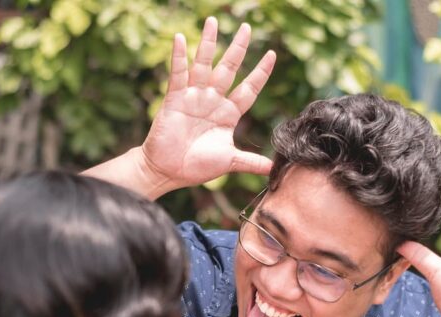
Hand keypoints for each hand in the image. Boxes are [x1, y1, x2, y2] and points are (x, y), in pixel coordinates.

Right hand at [139, 17, 275, 191]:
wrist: (167, 171)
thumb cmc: (196, 167)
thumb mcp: (229, 161)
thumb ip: (250, 162)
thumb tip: (273, 169)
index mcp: (228, 114)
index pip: (249, 88)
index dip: (260, 72)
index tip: (272, 54)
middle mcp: (213, 100)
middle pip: (229, 69)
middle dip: (238, 49)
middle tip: (248, 27)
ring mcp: (194, 97)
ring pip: (204, 64)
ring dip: (209, 43)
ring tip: (213, 21)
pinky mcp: (175, 98)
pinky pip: (178, 73)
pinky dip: (180, 57)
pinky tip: (182, 39)